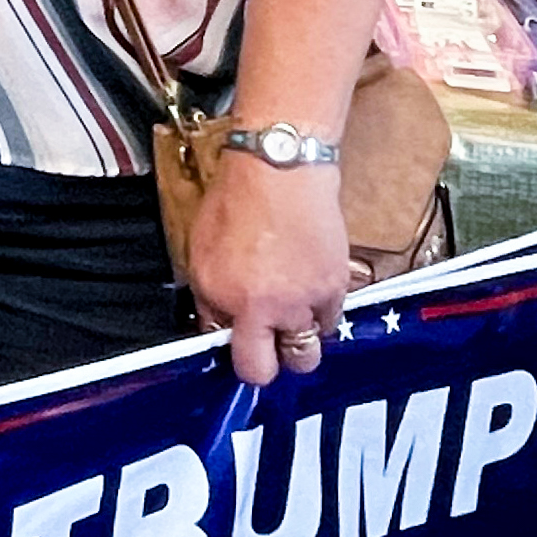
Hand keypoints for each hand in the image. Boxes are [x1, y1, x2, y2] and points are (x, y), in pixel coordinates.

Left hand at [184, 150, 350, 384]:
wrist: (280, 168)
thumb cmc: (235, 202)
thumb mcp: (200, 253)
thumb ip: (211, 300)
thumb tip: (218, 329)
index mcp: (229, 299)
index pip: (245, 365)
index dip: (244, 362)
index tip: (243, 352)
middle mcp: (270, 307)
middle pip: (286, 368)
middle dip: (277, 361)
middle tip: (269, 342)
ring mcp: (306, 299)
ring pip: (312, 347)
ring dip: (300, 335)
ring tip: (289, 309)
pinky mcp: (335, 286)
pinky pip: (330, 319)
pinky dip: (320, 309)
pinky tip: (306, 284)